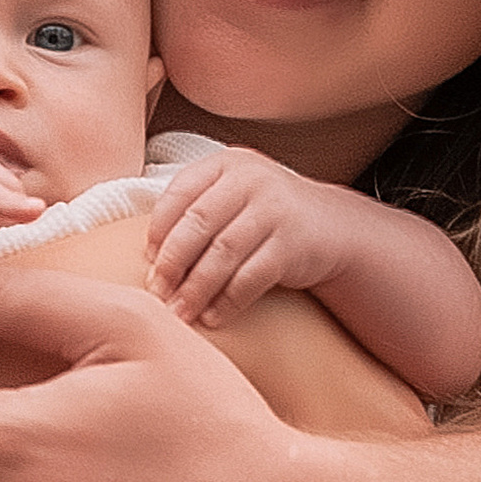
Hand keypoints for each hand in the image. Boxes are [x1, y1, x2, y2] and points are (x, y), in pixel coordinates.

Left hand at [147, 147, 345, 330]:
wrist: (332, 228)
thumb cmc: (266, 216)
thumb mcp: (233, 197)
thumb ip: (195, 210)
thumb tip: (148, 256)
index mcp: (226, 164)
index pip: (180, 193)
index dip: (159, 230)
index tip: (148, 261)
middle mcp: (251, 179)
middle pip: (197, 223)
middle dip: (172, 263)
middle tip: (156, 293)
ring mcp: (276, 209)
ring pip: (223, 253)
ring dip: (196, 289)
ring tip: (179, 312)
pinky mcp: (294, 243)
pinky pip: (252, 277)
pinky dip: (227, 301)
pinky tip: (213, 317)